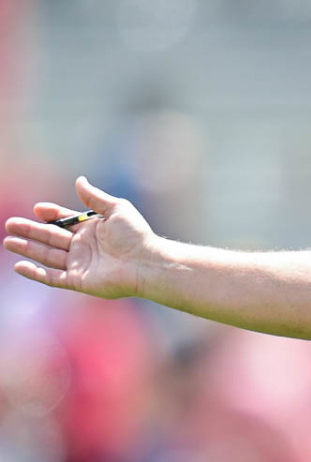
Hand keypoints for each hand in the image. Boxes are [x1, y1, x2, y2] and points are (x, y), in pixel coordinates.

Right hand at [3, 177, 158, 298]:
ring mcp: (80, 265)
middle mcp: (84, 247)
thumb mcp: (116, 209)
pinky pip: (52, 277)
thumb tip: (79, 180)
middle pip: (51, 238)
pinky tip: (19, 265)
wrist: (146, 262)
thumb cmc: (136, 235)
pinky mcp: (79, 281)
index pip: (65, 222)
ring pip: (47, 256)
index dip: (51, 215)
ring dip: (28, 248)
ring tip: (9, 241)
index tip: (38, 209)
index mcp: (92, 230)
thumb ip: (94, 197)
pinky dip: (35, 273)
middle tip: (11, 224)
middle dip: (31, 231)